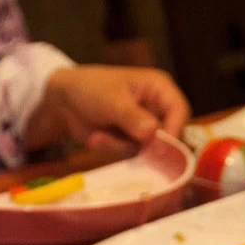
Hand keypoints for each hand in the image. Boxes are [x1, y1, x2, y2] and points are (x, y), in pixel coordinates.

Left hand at [24, 65, 189, 157]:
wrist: (64, 102)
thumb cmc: (91, 89)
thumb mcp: (112, 100)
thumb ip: (133, 117)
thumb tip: (152, 132)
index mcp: (159, 88)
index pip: (180, 111)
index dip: (173, 130)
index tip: (159, 146)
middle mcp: (157, 108)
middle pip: (168, 135)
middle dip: (142, 143)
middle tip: (121, 142)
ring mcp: (146, 127)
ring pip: (148, 149)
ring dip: (120, 147)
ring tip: (98, 136)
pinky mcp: (133, 142)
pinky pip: (132, 155)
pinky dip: (113, 149)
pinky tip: (97, 138)